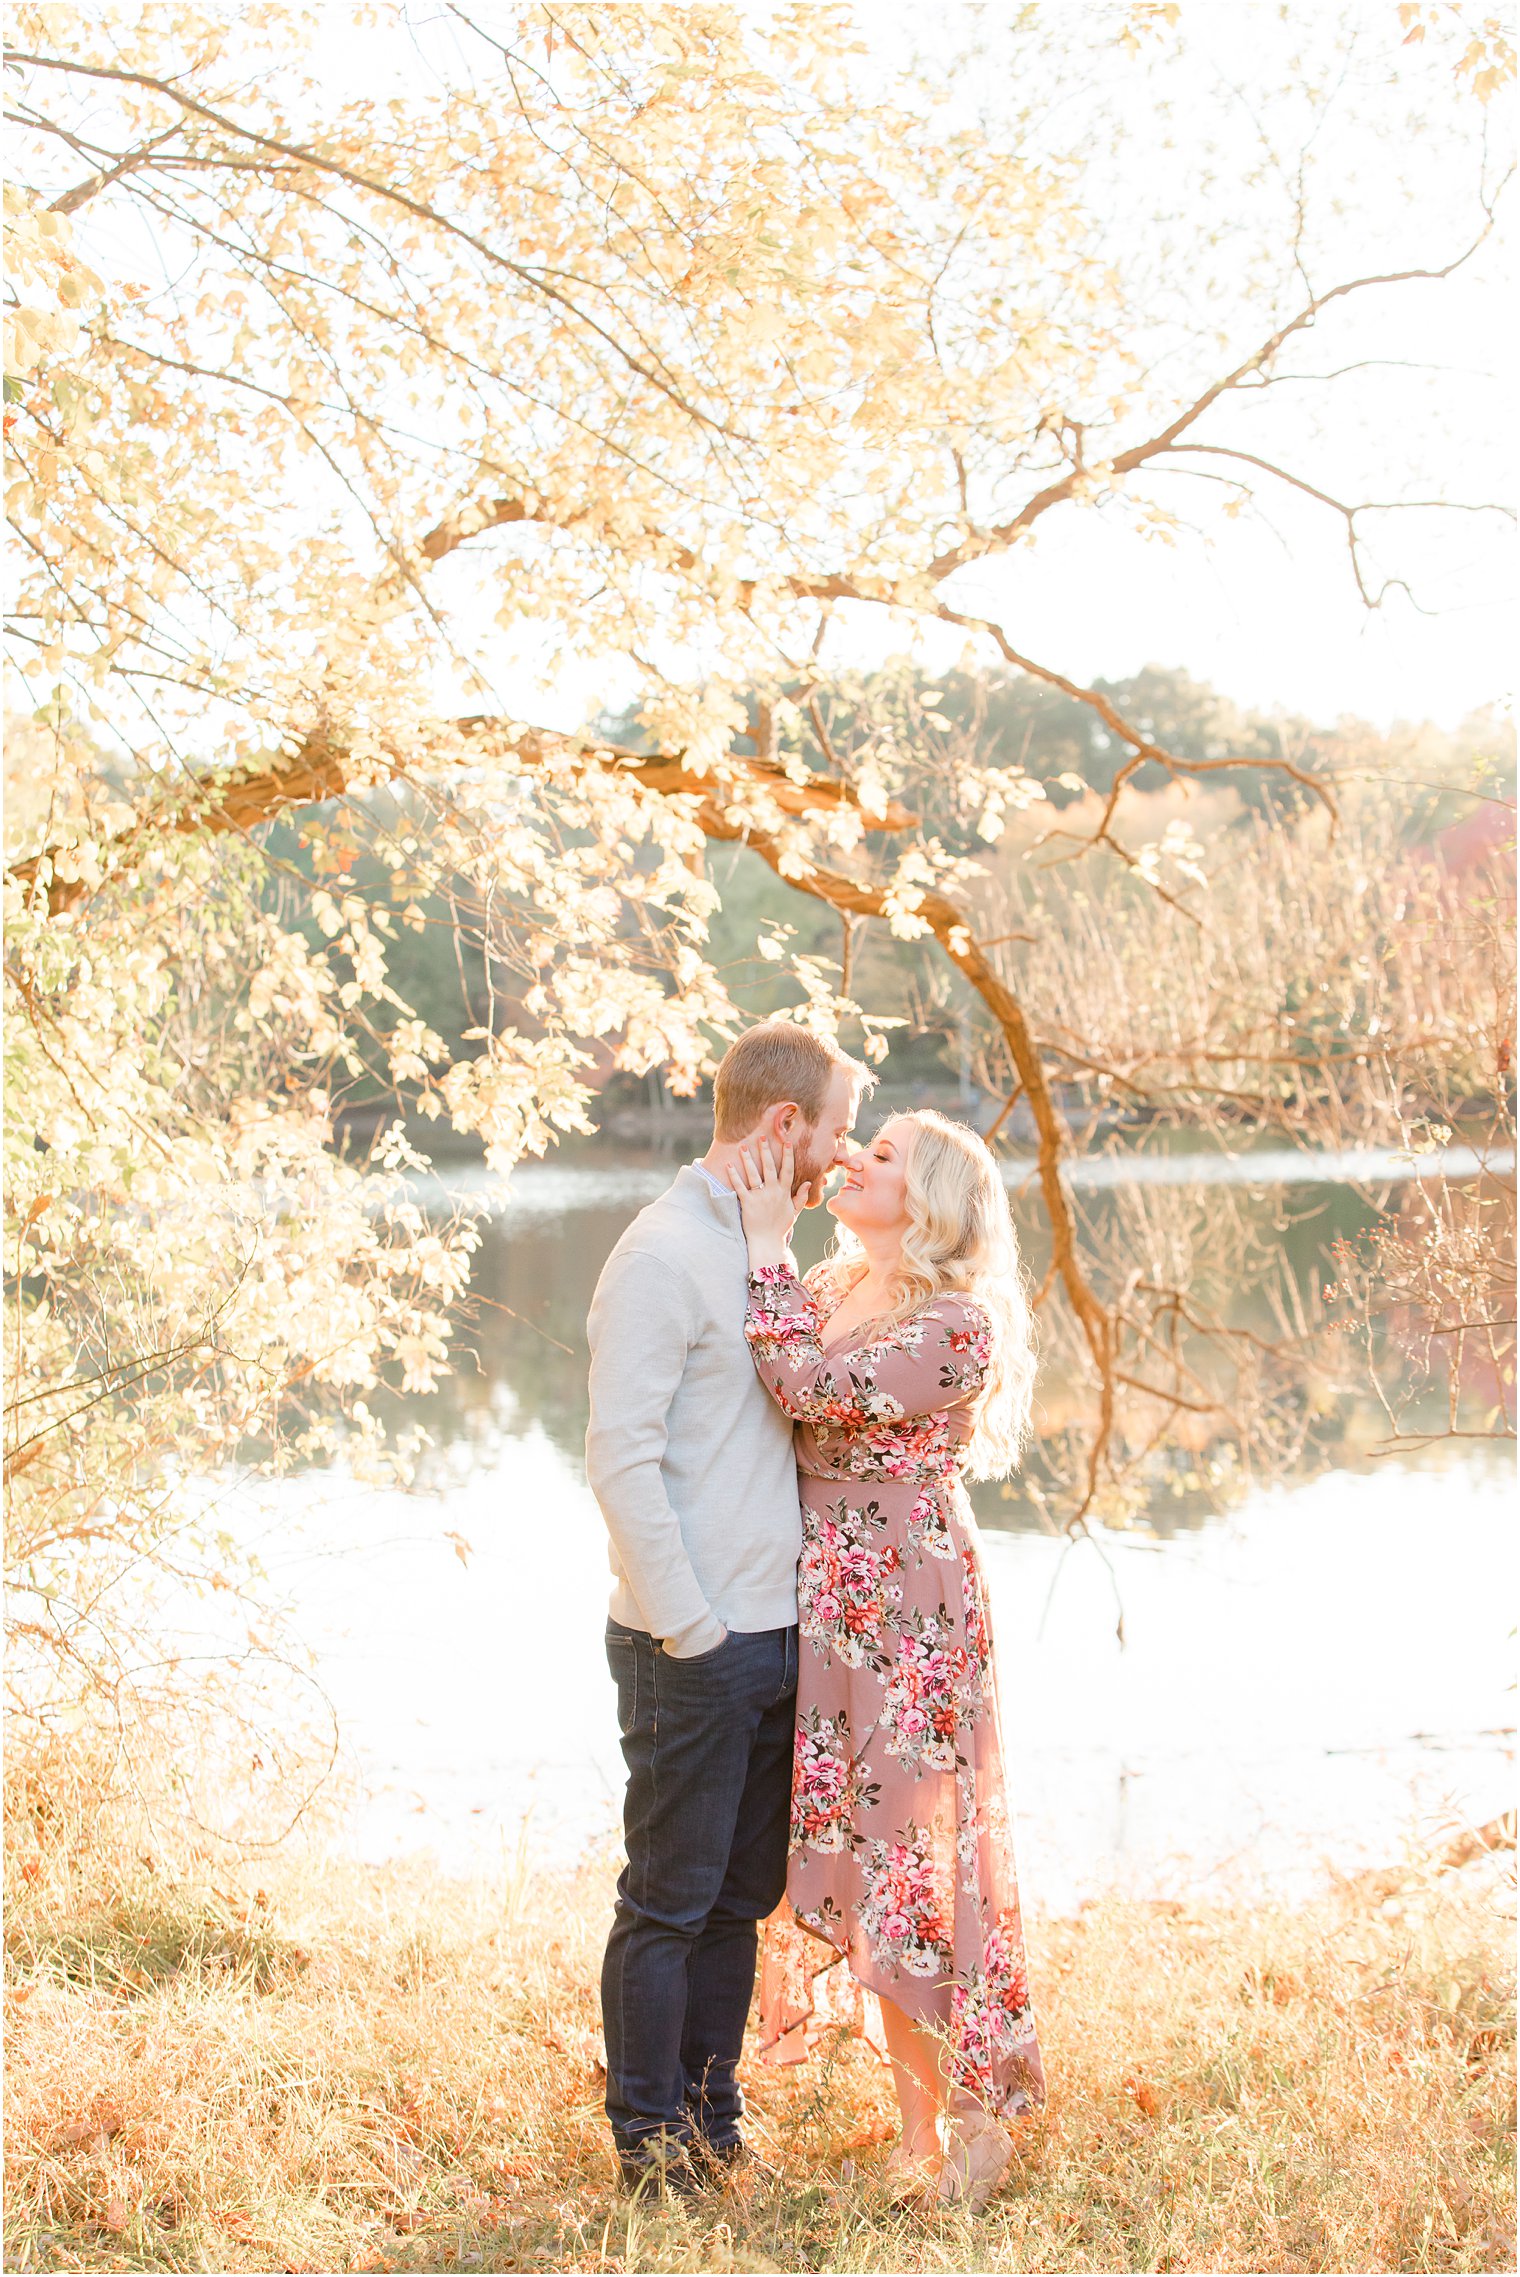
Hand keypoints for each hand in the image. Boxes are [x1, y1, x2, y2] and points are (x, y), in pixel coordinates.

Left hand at [726, 1139, 798, 1264]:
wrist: (767, 1243)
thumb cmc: (780, 1228)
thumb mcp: (794, 1212)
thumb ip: (801, 1197)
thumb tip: (807, 1182)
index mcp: (784, 1193)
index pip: (787, 1170)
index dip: (788, 1155)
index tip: (787, 1142)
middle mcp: (773, 1192)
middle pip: (770, 1167)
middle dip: (766, 1151)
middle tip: (762, 1137)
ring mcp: (760, 1197)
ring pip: (754, 1174)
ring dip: (748, 1159)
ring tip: (743, 1146)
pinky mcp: (747, 1203)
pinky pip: (740, 1186)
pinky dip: (734, 1176)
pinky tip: (728, 1165)